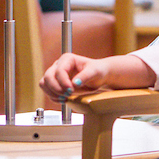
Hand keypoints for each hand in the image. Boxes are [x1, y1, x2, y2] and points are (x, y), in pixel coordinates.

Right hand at [39, 53, 155, 102]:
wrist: (113, 78)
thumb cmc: (109, 72)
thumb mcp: (102, 71)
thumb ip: (89, 74)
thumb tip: (76, 83)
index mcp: (69, 59)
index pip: (57, 69)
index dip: (62, 80)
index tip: (72, 91)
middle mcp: (63, 66)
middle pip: (46, 75)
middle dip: (54, 87)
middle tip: (67, 96)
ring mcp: (62, 76)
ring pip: (45, 83)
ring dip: (51, 92)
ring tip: (64, 98)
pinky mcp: (63, 86)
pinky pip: (49, 90)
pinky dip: (53, 95)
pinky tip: (64, 100)